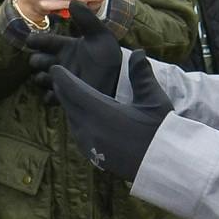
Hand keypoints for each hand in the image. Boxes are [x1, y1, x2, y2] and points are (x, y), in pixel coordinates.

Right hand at [26, 5, 122, 96]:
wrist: (119, 81)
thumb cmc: (109, 56)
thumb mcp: (100, 35)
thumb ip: (86, 19)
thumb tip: (73, 1)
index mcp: (65, 46)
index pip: (44, 42)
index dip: (36, 40)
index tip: (31, 40)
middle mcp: (60, 62)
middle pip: (36, 61)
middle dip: (38, 61)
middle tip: (49, 61)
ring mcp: (60, 79)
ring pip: (40, 78)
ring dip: (43, 77)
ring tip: (55, 75)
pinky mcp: (63, 96)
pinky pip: (48, 98)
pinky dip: (50, 95)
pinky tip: (60, 91)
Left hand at [50, 50, 171, 183]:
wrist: (163, 166)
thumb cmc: (161, 131)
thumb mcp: (154, 101)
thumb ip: (141, 76)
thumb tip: (137, 52)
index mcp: (101, 112)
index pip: (74, 91)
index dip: (63, 79)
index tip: (55, 69)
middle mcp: (90, 129)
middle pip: (69, 105)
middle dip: (63, 90)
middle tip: (58, 79)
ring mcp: (89, 144)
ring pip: (72, 120)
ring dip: (69, 106)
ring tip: (68, 95)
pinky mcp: (94, 156)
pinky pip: (79, 133)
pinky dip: (77, 121)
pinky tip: (81, 118)